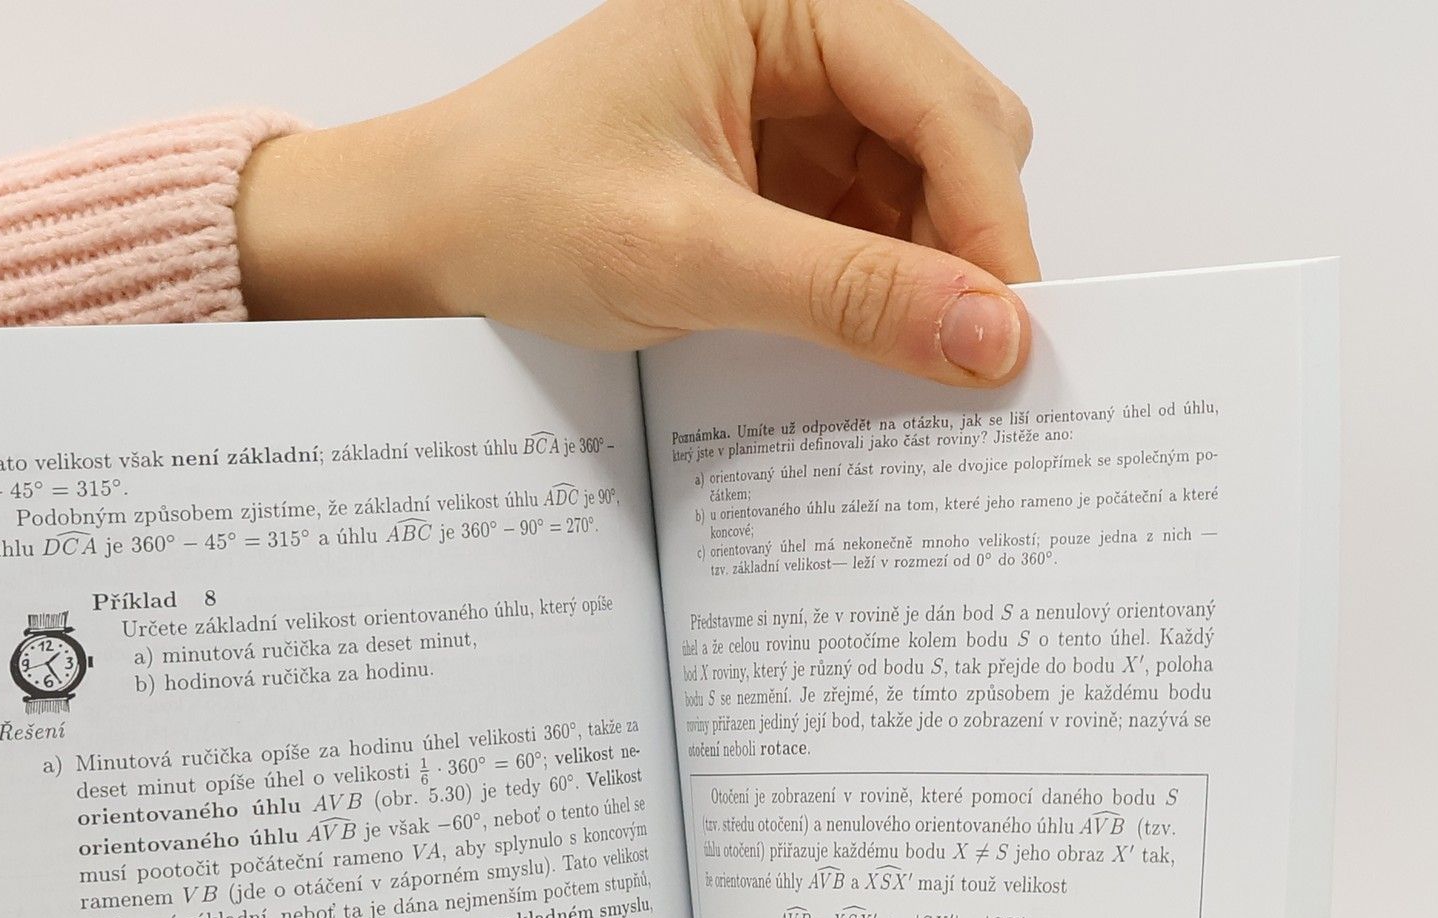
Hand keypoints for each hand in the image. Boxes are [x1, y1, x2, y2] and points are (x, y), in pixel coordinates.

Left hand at [237, 0, 1036, 384]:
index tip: (1015, 332)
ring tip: (900, 363)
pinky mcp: (778, 171)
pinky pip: (870, 228)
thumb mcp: (686, 253)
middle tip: (964, 361)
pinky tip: (860, 345)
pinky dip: (878, 290)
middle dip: (964, 248)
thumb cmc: (515, 206)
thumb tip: (989, 337)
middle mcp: (802, 34)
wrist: (422, 236)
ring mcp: (794, 104)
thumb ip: (843, 294)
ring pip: (924, 190)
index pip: (943, 102)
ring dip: (924, 277)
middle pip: (956, 138)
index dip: (991, 223)